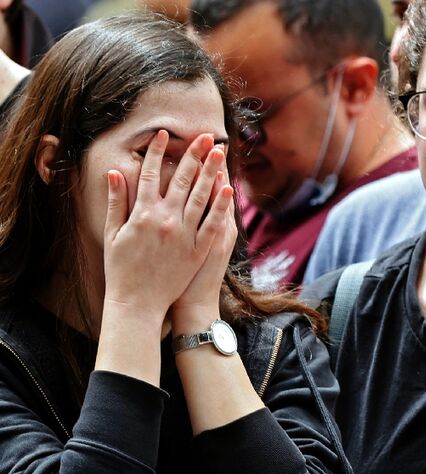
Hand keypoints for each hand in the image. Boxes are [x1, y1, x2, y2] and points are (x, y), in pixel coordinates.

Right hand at [103, 130, 232, 319]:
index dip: (157, 152)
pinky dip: (220, 205)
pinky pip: (213, 223)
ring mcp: (184, 234)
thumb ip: (116, 202)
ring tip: (219, 153)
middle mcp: (165, 220)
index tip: (164, 134)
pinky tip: (228, 188)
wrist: (138, 303)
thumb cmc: (121, 269)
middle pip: (182, 179)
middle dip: (193, 155)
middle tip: (205, 136)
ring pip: (201, 196)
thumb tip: (113, 172)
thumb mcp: (113, 234)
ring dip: (211, 172)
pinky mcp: (198, 250)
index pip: (150, 174)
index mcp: (142, 214)